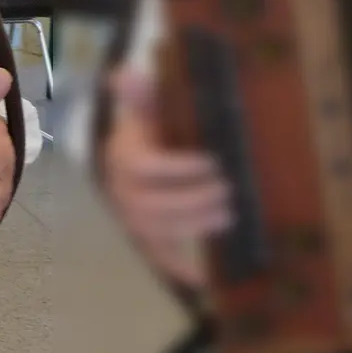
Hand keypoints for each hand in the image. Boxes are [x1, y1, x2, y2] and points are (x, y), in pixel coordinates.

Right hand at [100, 66, 230, 288]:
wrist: (133, 154)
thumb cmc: (150, 128)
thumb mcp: (147, 106)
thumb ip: (139, 92)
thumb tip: (123, 74)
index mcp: (124, 156)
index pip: (144, 167)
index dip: (178, 168)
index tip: (213, 161)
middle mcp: (122, 190)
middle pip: (151, 205)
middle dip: (192, 201)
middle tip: (229, 191)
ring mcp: (132, 215)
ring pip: (156, 230)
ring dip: (193, 226)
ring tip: (228, 215)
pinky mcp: (145, 234)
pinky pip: (157, 254)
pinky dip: (179, 268)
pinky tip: (205, 278)